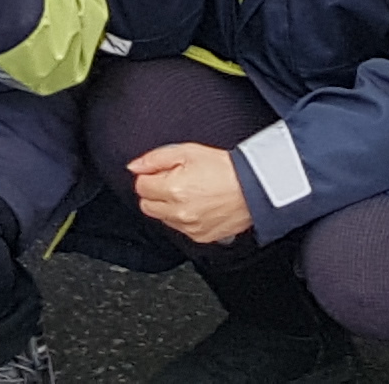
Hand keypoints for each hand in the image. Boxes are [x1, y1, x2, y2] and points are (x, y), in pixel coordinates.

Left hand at [126, 142, 254, 246]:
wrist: (255, 188)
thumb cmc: (225, 168)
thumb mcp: (188, 151)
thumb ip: (155, 158)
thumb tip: (134, 166)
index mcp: (173, 190)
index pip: (141, 186)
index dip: (149, 175)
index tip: (160, 172)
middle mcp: (178, 213)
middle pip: (147, 205)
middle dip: (155, 192)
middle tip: (173, 181)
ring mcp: (189, 228)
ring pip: (162, 218)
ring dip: (168, 206)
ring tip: (189, 192)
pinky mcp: (200, 237)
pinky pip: (180, 229)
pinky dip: (183, 218)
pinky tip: (198, 205)